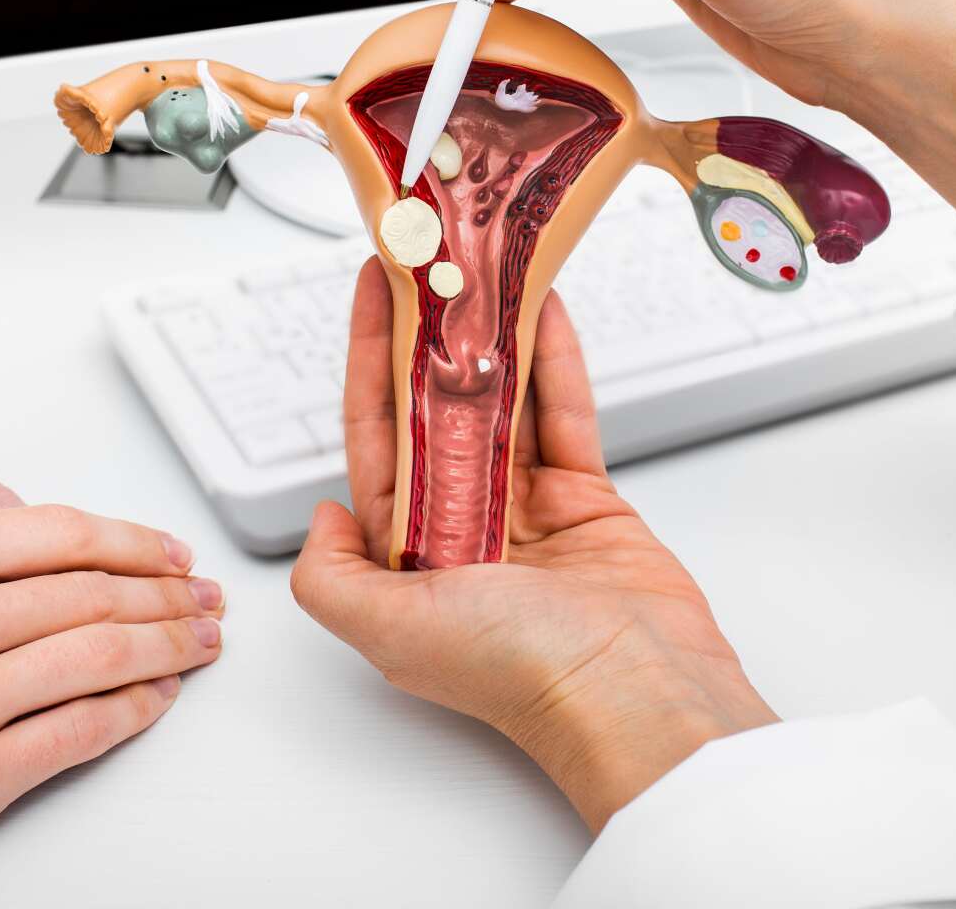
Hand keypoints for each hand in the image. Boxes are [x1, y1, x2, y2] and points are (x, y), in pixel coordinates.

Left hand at [292, 262, 776, 832]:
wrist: (634, 694)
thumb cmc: (515, 672)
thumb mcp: (389, 629)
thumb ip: (330, 577)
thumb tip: (320, 516)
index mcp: (407, 556)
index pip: (376, 437)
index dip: (369, 361)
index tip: (371, 292)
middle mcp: (461, 529)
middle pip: (437, 409)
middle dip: (430, 337)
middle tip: (430, 263)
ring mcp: (526, 512)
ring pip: (503, 403)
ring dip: (494, 338)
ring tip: (487, 271)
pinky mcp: (587, 502)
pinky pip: (565, 416)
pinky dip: (557, 363)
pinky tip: (547, 311)